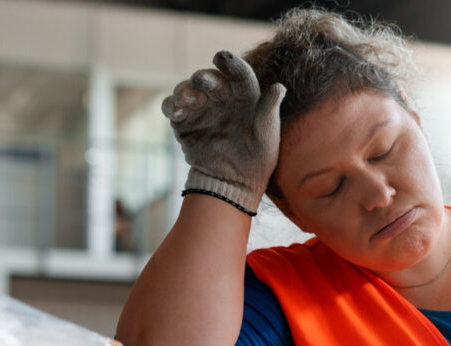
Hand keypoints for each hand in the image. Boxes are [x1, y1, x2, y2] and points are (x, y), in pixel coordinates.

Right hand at [162, 50, 284, 213]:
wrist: (233, 184)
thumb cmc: (256, 161)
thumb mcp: (267, 138)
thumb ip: (269, 112)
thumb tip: (280, 87)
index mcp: (245, 98)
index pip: (239, 76)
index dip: (231, 64)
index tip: (222, 57)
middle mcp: (222, 99)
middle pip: (210, 79)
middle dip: (205, 77)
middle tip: (201, 81)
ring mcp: (201, 109)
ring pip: (188, 89)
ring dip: (185, 90)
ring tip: (186, 99)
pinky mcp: (184, 122)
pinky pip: (172, 107)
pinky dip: (170, 105)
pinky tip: (174, 110)